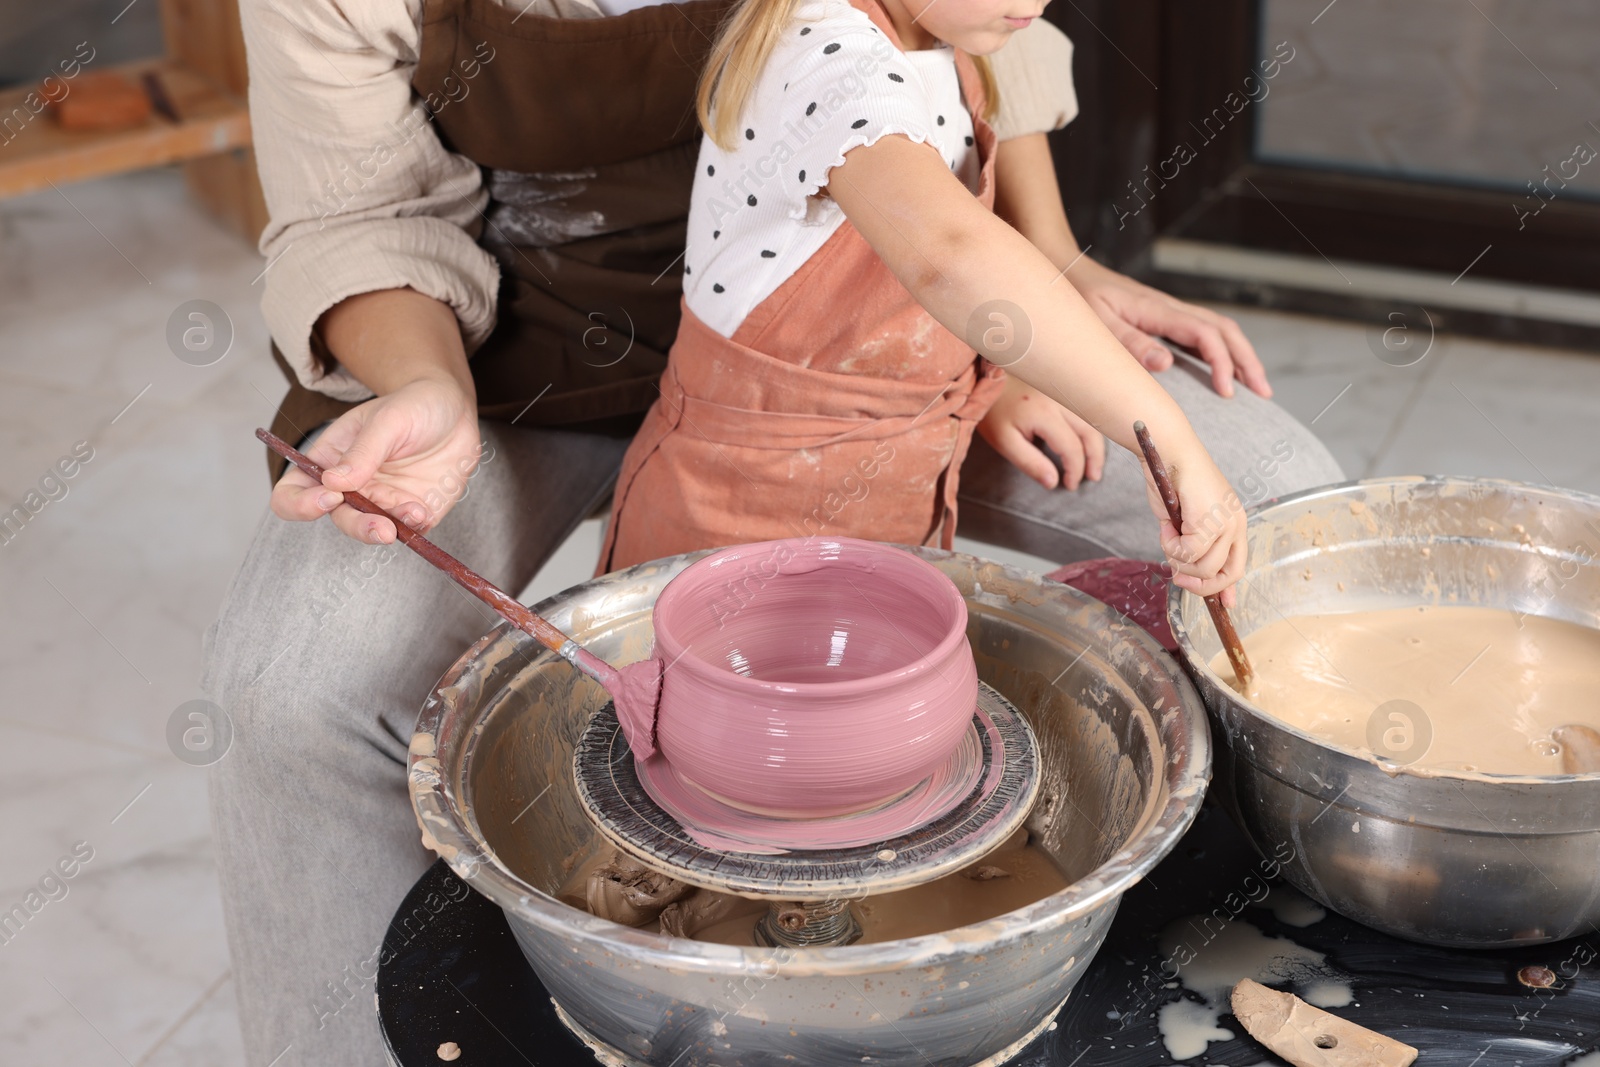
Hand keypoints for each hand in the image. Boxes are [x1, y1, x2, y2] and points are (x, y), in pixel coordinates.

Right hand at [269, 376, 482, 542]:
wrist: (456, 410)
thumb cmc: (414, 406)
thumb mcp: (387, 420)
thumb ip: (362, 452)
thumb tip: (332, 483)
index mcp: (330, 460)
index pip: (294, 492)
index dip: (301, 503)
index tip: (330, 496)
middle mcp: (352, 487)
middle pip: (338, 519)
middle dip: (357, 527)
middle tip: (380, 527)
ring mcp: (384, 501)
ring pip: (373, 530)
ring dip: (388, 530)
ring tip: (413, 512)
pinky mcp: (414, 511)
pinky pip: (409, 531)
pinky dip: (414, 528)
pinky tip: (423, 510)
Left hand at [978, 375, 1105, 489]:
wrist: (986, 380)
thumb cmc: (993, 412)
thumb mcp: (1004, 442)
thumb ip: (1030, 463)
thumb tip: (1053, 482)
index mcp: (1045, 414)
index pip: (1072, 447)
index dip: (1075, 469)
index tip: (1069, 484)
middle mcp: (1059, 399)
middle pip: (1089, 431)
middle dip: (1095, 457)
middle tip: (1093, 476)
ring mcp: (1062, 390)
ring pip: (1090, 418)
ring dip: (1095, 441)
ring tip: (1094, 461)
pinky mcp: (1061, 387)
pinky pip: (1084, 408)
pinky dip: (1089, 426)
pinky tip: (1085, 439)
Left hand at [1069, 260, 1270, 398]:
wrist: (1067, 269)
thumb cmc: (1079, 297)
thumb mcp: (1097, 323)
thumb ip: (1130, 343)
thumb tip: (1166, 363)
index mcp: (1157, 310)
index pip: (1204, 335)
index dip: (1221, 363)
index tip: (1227, 392)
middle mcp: (1170, 308)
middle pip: (1224, 330)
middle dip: (1247, 361)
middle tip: (1263, 393)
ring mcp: (1169, 311)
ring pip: (1219, 329)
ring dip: (1240, 356)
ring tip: (1256, 386)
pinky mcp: (1164, 318)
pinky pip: (1204, 332)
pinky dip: (1223, 350)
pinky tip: (1225, 369)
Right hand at [1139, 439, 1245, 604]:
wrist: (1167, 453)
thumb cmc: (1172, 482)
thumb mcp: (1185, 523)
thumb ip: (1192, 548)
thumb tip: (1188, 578)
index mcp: (1234, 523)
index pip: (1238, 566)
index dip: (1226, 589)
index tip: (1221, 604)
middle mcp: (1236, 524)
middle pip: (1227, 573)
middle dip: (1200, 585)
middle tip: (1179, 578)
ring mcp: (1225, 521)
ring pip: (1204, 566)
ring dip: (1178, 559)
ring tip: (1168, 537)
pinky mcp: (1210, 519)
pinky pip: (1189, 551)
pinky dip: (1170, 545)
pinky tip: (1166, 527)